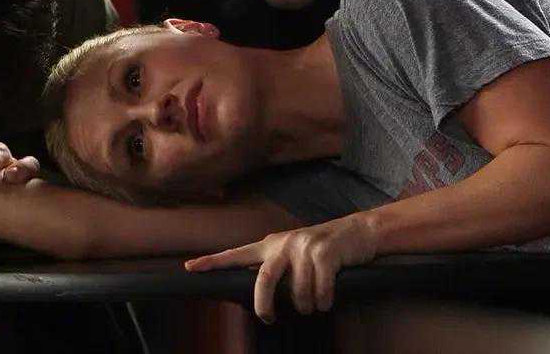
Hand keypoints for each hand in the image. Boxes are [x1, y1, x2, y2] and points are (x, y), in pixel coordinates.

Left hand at [184, 214, 377, 322]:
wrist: (359, 232)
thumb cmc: (324, 250)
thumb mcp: (295, 253)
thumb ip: (277, 268)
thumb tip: (263, 297)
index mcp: (272, 244)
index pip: (237, 254)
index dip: (213, 262)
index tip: (189, 268)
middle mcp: (285, 243)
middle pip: (263, 279)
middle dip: (264, 304)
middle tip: (267, 318)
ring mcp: (305, 246)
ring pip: (297, 293)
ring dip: (307, 306)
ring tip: (314, 304)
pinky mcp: (325, 253)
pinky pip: (320, 291)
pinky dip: (324, 302)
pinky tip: (328, 300)